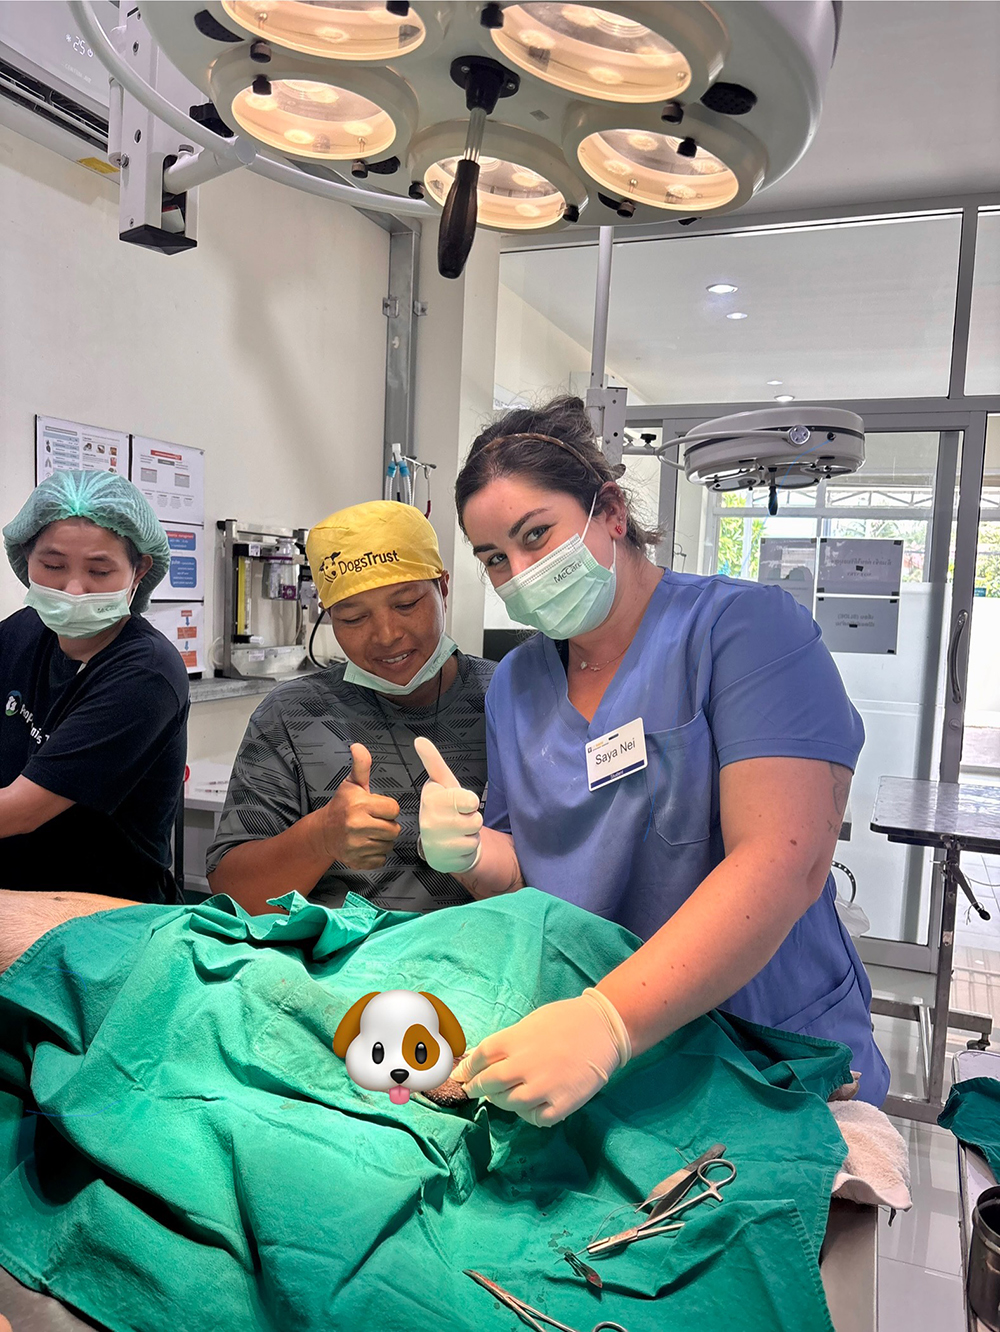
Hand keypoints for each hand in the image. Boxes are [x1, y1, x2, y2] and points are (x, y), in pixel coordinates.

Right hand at [314, 744, 400, 869]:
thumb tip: (358, 746)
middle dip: (387, 824)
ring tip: (369, 832)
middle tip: (373, 821)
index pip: (394, 809)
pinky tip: (366, 844)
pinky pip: (382, 859)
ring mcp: (357, 845)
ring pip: (389, 844)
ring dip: (383, 839)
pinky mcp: (358, 860)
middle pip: (394, 829)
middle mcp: (357, 826)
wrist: (323, 832)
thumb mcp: (352, 784)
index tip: (376, 808)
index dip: (387, 808)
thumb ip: (361, 765)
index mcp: (359, 805)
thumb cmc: (342, 806)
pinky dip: (376, 853)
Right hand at [414, 736, 482, 873]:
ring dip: (471, 832)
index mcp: (431, 797)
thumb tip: (419, 740)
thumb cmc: (445, 810)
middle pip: (475, 817)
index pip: (469, 800)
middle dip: (472, 817)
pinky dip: (468, 847)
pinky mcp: (443, 857)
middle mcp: (429, 818)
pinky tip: (455, 845)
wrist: (441, 845)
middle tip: (458, 818)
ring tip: (457, 831)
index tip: (458, 803)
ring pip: (474, 832)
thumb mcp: (443, 784)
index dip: (470, 802)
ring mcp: (435, 839)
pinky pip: (471, 847)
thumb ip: (433, 762)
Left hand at [453, 988, 631, 1127]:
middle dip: (477, 1088)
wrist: (605, 1028)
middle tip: (474, 1090)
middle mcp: (525, 1064)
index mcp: (516, 1039)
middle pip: (489, 1084)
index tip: (462, 1075)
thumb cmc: (565, 1020)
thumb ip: (506, 1042)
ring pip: (509, 1104)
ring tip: (506, 1095)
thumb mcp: (530, 1022)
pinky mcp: (562, 1104)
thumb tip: (478, 1058)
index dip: (468, 1069)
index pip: (480, 1058)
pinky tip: (531, 1104)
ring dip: (502, 1101)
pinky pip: (535, 1118)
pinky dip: (529, 1114)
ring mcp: (544, 1087)